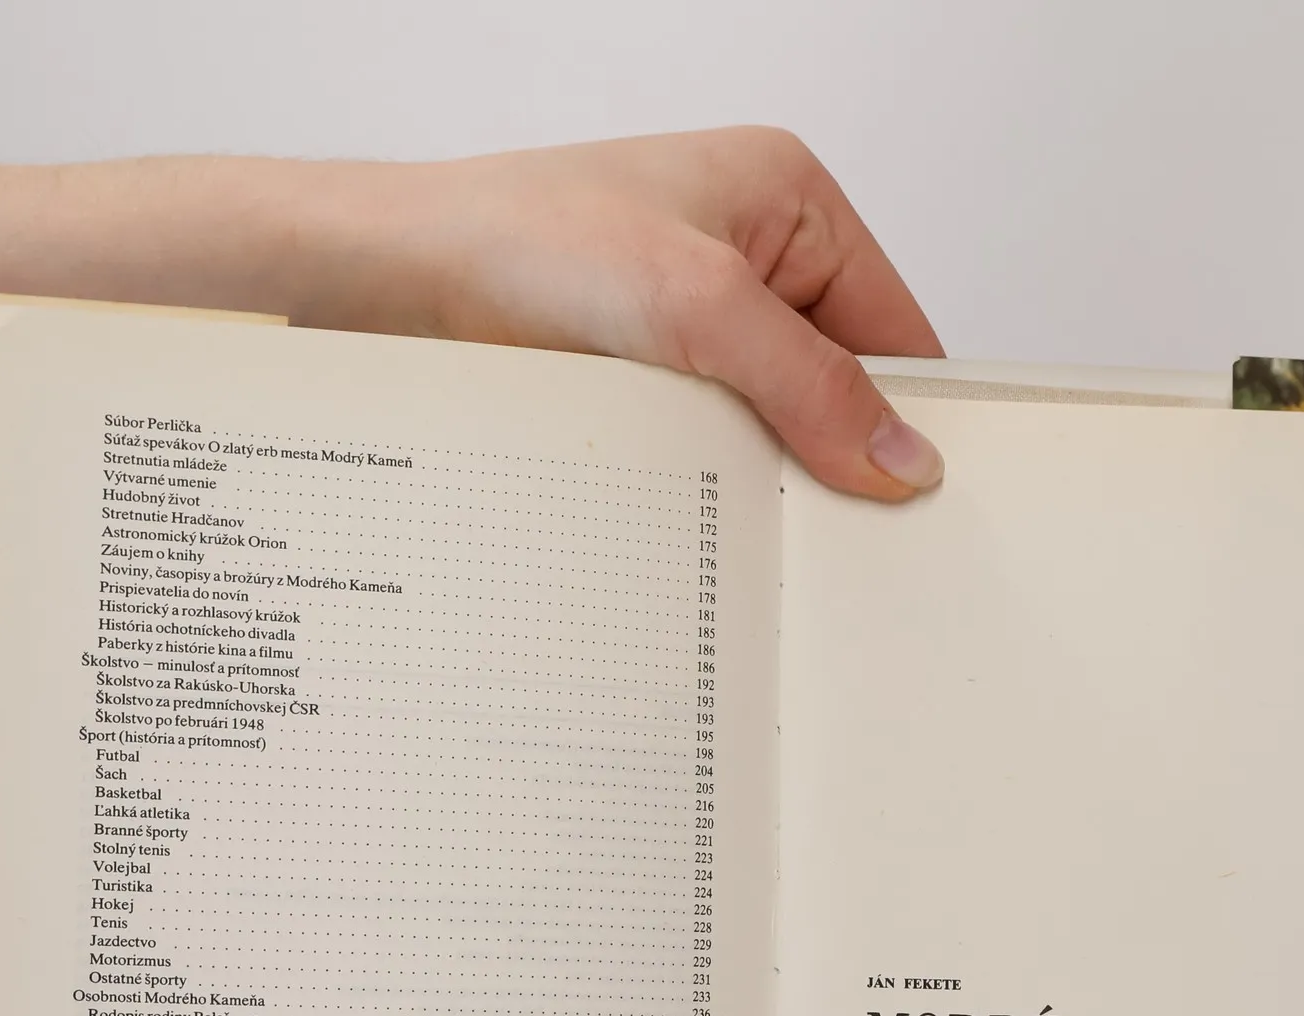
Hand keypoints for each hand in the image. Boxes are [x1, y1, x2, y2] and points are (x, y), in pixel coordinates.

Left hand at [279, 128, 947, 498]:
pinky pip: (708, 439)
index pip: (893, 327)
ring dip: (761, 473)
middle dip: (830, 453)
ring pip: (769, 421)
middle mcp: (746, 253)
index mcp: (787, 199)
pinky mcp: (640, 370)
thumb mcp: (697, 307)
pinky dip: (710, 479)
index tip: (917, 501)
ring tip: (752, 515)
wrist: (386, 283)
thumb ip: (811, 384)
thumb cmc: (518, 241)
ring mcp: (690, 318)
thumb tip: (899, 457)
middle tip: (831, 528)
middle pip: (835, 383)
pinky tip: (702, 510)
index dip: (909, 415)